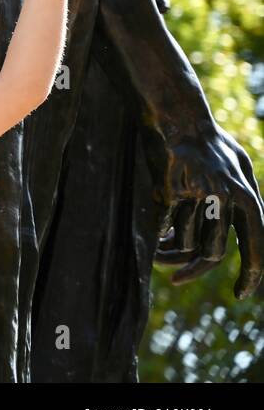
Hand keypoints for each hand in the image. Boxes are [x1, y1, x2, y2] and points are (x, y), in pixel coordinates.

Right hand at [156, 122, 263, 297]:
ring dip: (170, 252)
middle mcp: (225, 196)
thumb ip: (247, 195)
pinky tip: (155, 238)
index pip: (256, 244)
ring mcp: (197, 193)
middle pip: (214, 252)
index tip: (240, 294)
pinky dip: (159, 235)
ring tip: (160, 255)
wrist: (178, 116)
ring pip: (184, 240)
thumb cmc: (209, 140)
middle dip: (195, 272)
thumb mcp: (239, 165)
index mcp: (246, 194)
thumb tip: (253, 231)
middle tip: (179, 280)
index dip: (251, 274)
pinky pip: (164, 225)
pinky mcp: (171, 190)